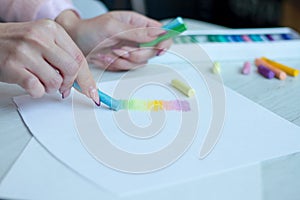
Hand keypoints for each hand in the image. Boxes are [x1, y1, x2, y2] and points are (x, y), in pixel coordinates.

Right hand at [0, 20, 98, 103]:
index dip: (86, 78)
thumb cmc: (19, 43)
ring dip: (50, 88)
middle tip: (61, 86)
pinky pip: (37, 89)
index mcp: (52, 29)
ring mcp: (25, 51)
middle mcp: (39, 38)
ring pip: (55, 82)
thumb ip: (65, 58)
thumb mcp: (45, 42)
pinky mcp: (12, 66)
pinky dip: (37, 92)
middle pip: (71, 70)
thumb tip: (86, 84)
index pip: (79, 58)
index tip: (91, 92)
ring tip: (40, 79)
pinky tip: (30, 83)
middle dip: (68, 83)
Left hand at [56, 11, 171, 70]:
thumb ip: (136, 32)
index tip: (159, 49)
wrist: (75, 44)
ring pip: (141, 62)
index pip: (161, 32)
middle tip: (121, 50)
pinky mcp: (124, 60)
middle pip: (152, 51)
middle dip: (136, 54)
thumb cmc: (89, 30)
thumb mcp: (112, 27)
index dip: (164, 41)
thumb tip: (157, 32)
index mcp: (137, 23)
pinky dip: (118, 65)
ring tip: (111, 52)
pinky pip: (129, 68)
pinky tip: (107, 58)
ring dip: (124, 60)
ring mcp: (131, 49)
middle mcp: (137, 36)